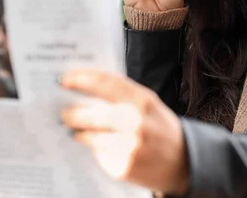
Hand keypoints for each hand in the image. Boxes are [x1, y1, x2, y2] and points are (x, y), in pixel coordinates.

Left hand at [60, 68, 189, 194]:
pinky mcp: (124, 167)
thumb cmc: (159, 126)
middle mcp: (136, 122)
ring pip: (91, 137)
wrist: (183, 161)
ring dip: (79, 132)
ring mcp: (129, 147)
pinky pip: (99, 154)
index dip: (81, 79)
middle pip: (92, 114)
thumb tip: (86, 85)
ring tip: (75, 130)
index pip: (105, 83)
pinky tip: (92, 144)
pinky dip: (94, 148)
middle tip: (63, 112)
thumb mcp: (148, 103)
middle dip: (73, 113)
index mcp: (142, 100)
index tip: (64, 78)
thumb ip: (122, 94)